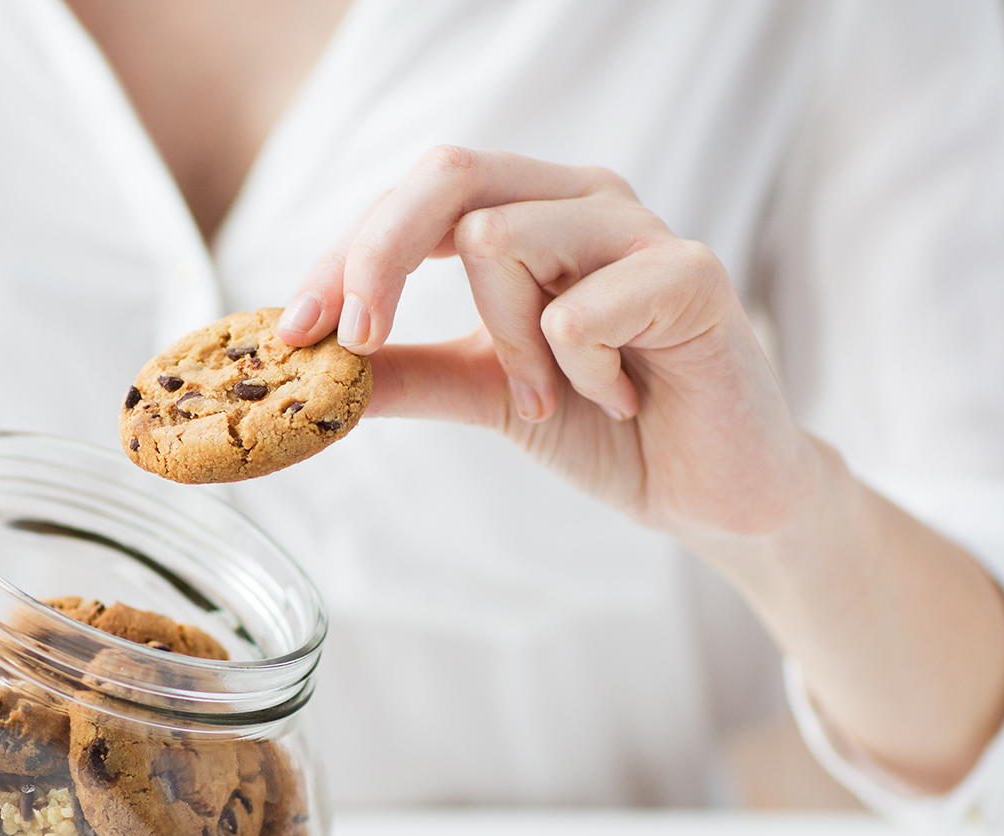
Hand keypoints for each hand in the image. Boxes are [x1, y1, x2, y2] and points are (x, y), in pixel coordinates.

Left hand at [276, 146, 819, 540]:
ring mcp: (639, 228)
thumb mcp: (483, 396)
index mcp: (530, 212)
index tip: (293, 332)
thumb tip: (306, 367)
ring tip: (553, 397)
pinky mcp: (692, 274)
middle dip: (377, 259)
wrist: (710, 491)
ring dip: (506, 345)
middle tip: (357, 344)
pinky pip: (580, 310)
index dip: (344, 256)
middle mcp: (581, 199)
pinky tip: (622, 397)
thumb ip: (405, 373)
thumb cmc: (608, 428)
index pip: (414, 196)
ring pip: (502, 238)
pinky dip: (580, 373)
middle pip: (447, 175)